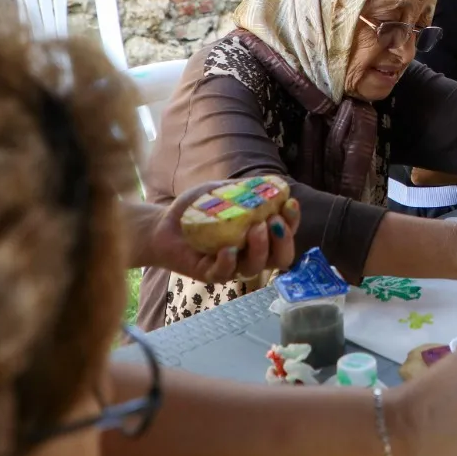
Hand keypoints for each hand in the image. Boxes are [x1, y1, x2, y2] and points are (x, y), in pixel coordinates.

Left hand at [123, 183, 299, 280]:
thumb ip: (246, 189)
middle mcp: (251, 253)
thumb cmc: (198, 208)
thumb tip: (272, 181)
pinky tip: (227, 249)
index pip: (286, 233)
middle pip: (280, 258)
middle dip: (283, 241)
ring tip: (255, 228)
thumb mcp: (224, 191)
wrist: (163, 224)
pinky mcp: (210, 274)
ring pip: (256, 267)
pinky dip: (229, 262)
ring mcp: (232, 266)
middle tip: (273, 221)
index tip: (290, 203)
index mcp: (259, 234)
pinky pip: (225, 274)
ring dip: (260, 249)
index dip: (293, 221)